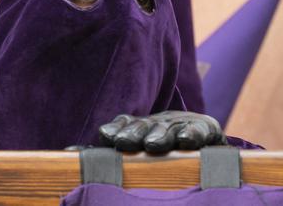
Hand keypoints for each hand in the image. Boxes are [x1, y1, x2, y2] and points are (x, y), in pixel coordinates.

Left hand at [98, 111, 225, 152]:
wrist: (207, 141)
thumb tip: (74, 155)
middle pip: (144, 126)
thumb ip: (112, 158)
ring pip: (169, 128)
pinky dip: (192, 133)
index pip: (125, 125)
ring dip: (159, 135)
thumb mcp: (139, 155)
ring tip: (152, 144)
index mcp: (141, 129)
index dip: (116, 129)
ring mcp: (182, 125)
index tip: (106, 136)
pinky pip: (200, 130)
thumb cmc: (167, 154)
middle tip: (124, 141)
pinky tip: (186, 139)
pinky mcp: (207, 129)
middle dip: (133, 133)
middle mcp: (159, 124)